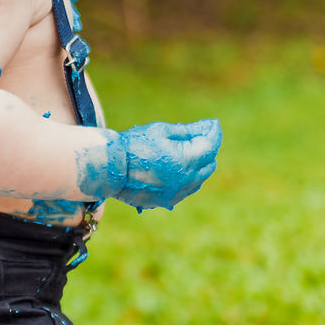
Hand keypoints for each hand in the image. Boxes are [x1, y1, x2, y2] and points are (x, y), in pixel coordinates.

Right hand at [85, 120, 221, 211]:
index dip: (213, 133)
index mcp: (185, 161)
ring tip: (188, 152)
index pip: (210, 146)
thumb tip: (206, 127)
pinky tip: (178, 169)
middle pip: (209, 164)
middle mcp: (185, 180)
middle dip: (208, 149)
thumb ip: (187, 131)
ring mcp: (177, 193)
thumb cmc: (134, 145)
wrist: (110, 169)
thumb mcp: (161, 131)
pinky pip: (187, 190)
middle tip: (200, 136)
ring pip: (200, 179)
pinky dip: (189, 178)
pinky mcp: (167, 201)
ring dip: (199, 165)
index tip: (213, 124)